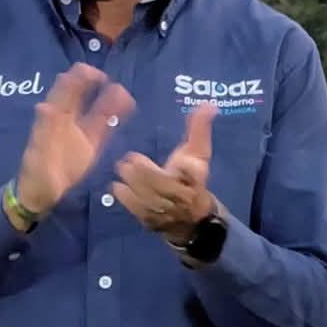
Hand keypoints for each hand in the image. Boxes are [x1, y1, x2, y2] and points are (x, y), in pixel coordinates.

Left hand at [13, 66, 134, 215]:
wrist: (40, 194)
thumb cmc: (35, 172)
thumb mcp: (37, 153)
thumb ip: (43, 130)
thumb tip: (44, 105)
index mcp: (51, 119)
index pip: (63, 92)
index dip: (74, 80)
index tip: (87, 72)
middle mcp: (66, 121)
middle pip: (79, 95)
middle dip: (91, 82)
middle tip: (104, 77)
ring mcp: (80, 131)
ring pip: (96, 108)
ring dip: (108, 98)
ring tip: (122, 93)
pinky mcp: (91, 144)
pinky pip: (104, 125)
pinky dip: (115, 114)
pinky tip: (127, 105)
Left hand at [113, 102, 217, 244]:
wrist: (192, 218)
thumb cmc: (191, 178)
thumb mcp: (198, 153)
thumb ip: (199, 129)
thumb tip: (208, 103)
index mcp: (197, 179)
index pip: (195, 173)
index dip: (189, 169)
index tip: (182, 162)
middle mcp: (184, 197)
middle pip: (167, 187)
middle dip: (148, 175)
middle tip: (128, 161)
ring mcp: (169, 212)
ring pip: (151, 201)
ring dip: (134, 186)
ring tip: (122, 170)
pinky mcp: (154, 222)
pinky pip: (139, 213)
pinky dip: (127, 200)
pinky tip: (117, 188)